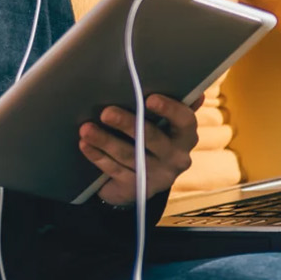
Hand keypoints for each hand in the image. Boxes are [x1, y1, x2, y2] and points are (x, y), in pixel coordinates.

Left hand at [80, 95, 202, 205]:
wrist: (143, 182)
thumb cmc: (153, 141)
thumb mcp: (166, 126)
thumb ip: (175, 107)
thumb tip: (196, 91)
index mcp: (186, 137)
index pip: (185, 121)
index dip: (169, 109)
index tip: (149, 98)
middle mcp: (176, 158)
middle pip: (152, 138)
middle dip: (127, 124)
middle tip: (106, 112)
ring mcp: (157, 176)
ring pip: (129, 155)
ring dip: (105, 140)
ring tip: (86, 128)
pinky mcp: (137, 188)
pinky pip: (115, 170)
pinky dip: (98, 157)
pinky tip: (85, 145)